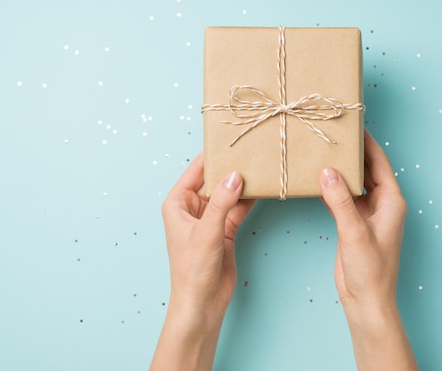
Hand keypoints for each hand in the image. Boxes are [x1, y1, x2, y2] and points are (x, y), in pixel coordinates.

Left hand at [150, 154, 255, 370]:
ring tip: (261, 165)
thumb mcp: (207, 232)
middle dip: (232, 167)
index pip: (196, 170)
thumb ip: (222, 203)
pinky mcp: (225, 229)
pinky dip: (250, 199)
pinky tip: (263, 188)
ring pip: (229, 193)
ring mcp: (211, 218)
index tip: (230, 139)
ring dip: (243, 183)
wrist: (202, 302)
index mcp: (178, 203)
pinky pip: (238, 207)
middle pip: (215, 179)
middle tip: (252, 150)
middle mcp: (193, 207)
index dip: (213, 155)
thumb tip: (235, 176)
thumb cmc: (193, 270)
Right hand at [320, 130, 417, 369]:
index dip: (368, 143)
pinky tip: (318, 178)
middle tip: (334, 134)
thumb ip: (341, 201)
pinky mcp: (353, 223)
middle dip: (353, 153)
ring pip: (354, 183)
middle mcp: (382, 204)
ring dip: (341, 170)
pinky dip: (332, 187)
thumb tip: (327, 171)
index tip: (354, 124)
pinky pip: (343, 198)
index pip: (380, 163)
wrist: (366, 300)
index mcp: (391, 202)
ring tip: (324, 150)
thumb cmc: (371, 270)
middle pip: (367, 170)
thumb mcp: (355, 232)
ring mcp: (367, 214)